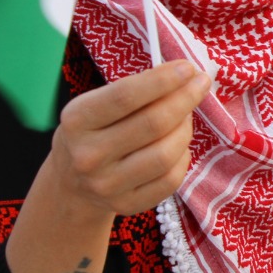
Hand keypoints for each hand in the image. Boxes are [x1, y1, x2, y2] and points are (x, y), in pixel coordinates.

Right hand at [47, 60, 210, 219]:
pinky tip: (178, 144)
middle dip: (185, 99)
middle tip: (201, 83)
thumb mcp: (98, 103)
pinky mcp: (126, 205)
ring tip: (186, 115)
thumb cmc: (95, 130)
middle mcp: (88, 156)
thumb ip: (135, 90)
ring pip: (166, 153)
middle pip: (153, 124)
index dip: (162, 80)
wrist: (72, 182)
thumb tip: (185, 75)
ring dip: (186, 128)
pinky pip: (171, 178)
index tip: (188, 67)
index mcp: (77, 120)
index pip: (125, 96)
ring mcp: (106, 185)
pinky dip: (183, 156)